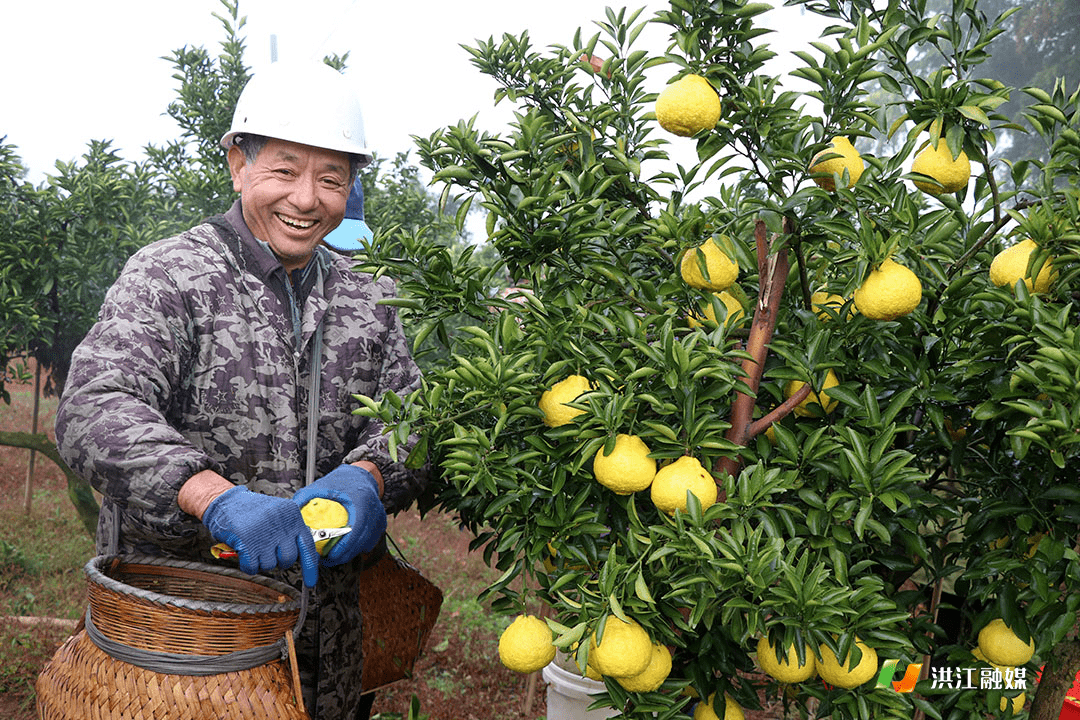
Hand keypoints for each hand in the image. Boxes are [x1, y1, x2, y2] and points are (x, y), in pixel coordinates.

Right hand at [202, 486, 319, 586]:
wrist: (226, 501)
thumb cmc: (251, 510)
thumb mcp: (278, 513)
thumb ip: (291, 531)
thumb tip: (301, 554)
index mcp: (292, 515)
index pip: (307, 545)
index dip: (310, 567)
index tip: (310, 581)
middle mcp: (281, 524)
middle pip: (288, 559)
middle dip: (278, 560)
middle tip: (267, 551)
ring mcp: (265, 533)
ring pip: (269, 565)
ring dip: (260, 561)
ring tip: (254, 546)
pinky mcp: (247, 542)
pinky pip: (252, 567)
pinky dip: (247, 565)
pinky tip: (244, 552)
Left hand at [292, 464, 386, 566]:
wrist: (362, 475)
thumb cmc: (340, 481)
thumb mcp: (320, 486)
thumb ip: (304, 499)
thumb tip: (290, 517)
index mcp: (361, 500)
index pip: (355, 529)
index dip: (344, 547)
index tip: (330, 555)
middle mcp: (374, 510)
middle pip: (362, 541)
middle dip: (345, 555)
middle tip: (328, 560)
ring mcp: (380, 517)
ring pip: (367, 544)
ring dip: (352, 553)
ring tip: (334, 556)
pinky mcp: (381, 523)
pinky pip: (371, 541)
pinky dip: (359, 547)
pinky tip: (347, 549)